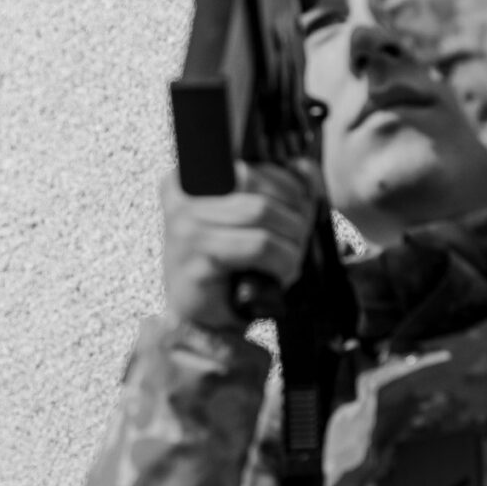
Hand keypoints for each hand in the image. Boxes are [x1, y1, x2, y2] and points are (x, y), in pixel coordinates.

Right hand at [160, 163, 318, 335]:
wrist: (204, 321)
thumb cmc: (228, 270)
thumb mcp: (254, 220)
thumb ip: (280, 189)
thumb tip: (304, 167)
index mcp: (189, 179)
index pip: (252, 164)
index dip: (289, 186)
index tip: (299, 208)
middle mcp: (181, 198)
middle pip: (262, 190)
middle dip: (294, 219)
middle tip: (295, 244)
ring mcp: (185, 228)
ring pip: (264, 215)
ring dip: (290, 244)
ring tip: (285, 262)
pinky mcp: (197, 259)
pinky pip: (260, 245)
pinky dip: (282, 262)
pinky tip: (277, 275)